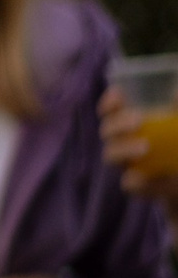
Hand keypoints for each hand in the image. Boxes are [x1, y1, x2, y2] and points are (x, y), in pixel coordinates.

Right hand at [100, 88, 177, 213]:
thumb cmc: (177, 143)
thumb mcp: (177, 123)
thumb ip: (176, 109)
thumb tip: (175, 92)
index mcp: (127, 124)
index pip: (109, 111)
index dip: (109, 103)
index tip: (119, 95)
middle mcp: (121, 142)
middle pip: (106, 131)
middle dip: (117, 124)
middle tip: (138, 120)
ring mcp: (126, 164)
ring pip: (111, 155)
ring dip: (124, 149)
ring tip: (145, 147)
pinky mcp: (136, 185)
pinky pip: (129, 184)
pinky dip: (138, 180)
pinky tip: (152, 176)